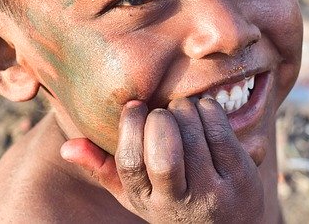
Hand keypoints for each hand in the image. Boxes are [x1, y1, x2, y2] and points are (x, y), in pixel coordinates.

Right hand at [60, 98, 264, 222]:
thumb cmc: (174, 199)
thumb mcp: (137, 194)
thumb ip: (103, 169)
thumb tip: (68, 146)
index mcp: (148, 201)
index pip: (130, 163)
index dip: (130, 127)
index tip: (135, 106)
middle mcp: (179, 201)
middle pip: (164, 154)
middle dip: (161, 120)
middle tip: (162, 112)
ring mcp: (213, 192)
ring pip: (194, 135)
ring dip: (185, 109)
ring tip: (182, 109)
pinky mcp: (240, 178)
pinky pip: (221, 131)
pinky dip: (209, 109)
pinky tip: (204, 109)